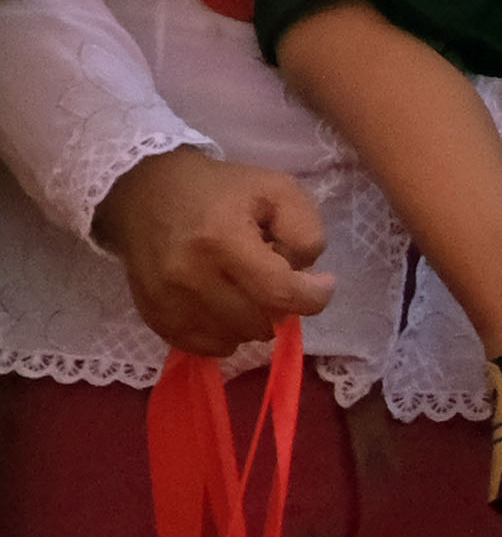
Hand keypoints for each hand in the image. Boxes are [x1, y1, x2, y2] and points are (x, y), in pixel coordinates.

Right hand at [88, 149, 337, 354]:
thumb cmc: (219, 190)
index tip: (321, 283)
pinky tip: (227, 309)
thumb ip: (305, 232)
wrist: (145, 192)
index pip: (281, 293)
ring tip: (247, 289)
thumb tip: (305, 276)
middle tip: (274, 278)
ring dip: (253, 322)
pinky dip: (223, 335)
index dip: (314, 297)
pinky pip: (202, 346)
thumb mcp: (277, 190)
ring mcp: (166, 299)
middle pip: (260, 322)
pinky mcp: (152, 314)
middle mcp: (189, 275)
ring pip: (234, 339)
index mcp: (221, 239)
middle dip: (280, 305)